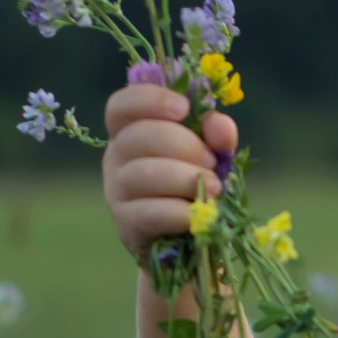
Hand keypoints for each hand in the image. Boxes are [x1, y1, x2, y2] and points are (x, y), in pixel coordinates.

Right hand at [102, 83, 238, 257]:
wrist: (187, 237)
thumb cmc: (192, 183)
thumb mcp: (207, 152)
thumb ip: (214, 134)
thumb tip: (221, 128)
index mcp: (130, 130)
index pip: (122, 104)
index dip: (150, 100)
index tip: (184, 108)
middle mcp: (116, 156)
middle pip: (139, 135)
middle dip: (184, 145)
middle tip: (210, 162)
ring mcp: (116, 191)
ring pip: (143, 174)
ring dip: (185, 178)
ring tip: (214, 189)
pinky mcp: (126, 224)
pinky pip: (150, 213)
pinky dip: (180, 212)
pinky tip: (198, 213)